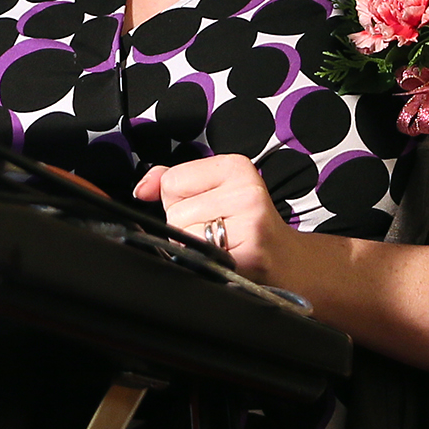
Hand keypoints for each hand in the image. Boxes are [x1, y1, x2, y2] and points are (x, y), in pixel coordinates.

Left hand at [135, 155, 300, 286]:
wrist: (286, 262)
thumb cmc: (242, 224)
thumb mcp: (212, 190)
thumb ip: (171, 180)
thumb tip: (141, 189)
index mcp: (235, 166)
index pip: (171, 181)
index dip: (181, 200)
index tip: (208, 207)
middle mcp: (246, 190)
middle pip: (175, 211)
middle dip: (187, 225)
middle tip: (217, 230)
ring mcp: (251, 221)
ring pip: (183, 234)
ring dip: (194, 245)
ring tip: (222, 244)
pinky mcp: (250, 252)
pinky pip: (199, 256)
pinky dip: (204, 262)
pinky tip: (227, 258)